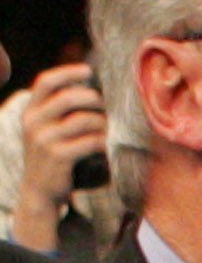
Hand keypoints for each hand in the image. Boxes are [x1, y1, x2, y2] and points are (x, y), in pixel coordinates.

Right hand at [10, 65, 104, 244]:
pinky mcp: (59, 156)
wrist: (40, 192)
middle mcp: (33, 122)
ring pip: (83, 120)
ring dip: (103, 122)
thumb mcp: (48, 130)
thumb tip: (93, 90)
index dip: (68, 72)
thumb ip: (60, 112)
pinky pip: (90, 141)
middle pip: (68, 98)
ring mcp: (44, 139)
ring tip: (111, 129)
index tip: (89, 70)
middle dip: (93, 99)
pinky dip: (104, 141)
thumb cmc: (53, 157)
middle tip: (107, 107)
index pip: (46, 82)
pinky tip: (109, 146)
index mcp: (30, 111)